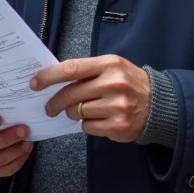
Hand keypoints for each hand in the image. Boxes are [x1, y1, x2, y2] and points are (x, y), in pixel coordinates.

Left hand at [31, 55, 150, 143]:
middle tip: (49, 108)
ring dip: (74, 113)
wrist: (158, 104)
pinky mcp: (118, 126)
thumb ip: (88, 71)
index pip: (71, 69)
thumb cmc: (129, 83)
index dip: (49, 76)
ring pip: (77, 113)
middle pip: (70, 94)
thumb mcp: (112, 67)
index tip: (35, 83)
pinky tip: (99, 119)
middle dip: (54, 103)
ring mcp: (116, 106)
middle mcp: (113, 84)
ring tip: (85, 110)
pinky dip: (88, 125)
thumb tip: (54, 79)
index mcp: (109, 65)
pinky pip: (88, 127)